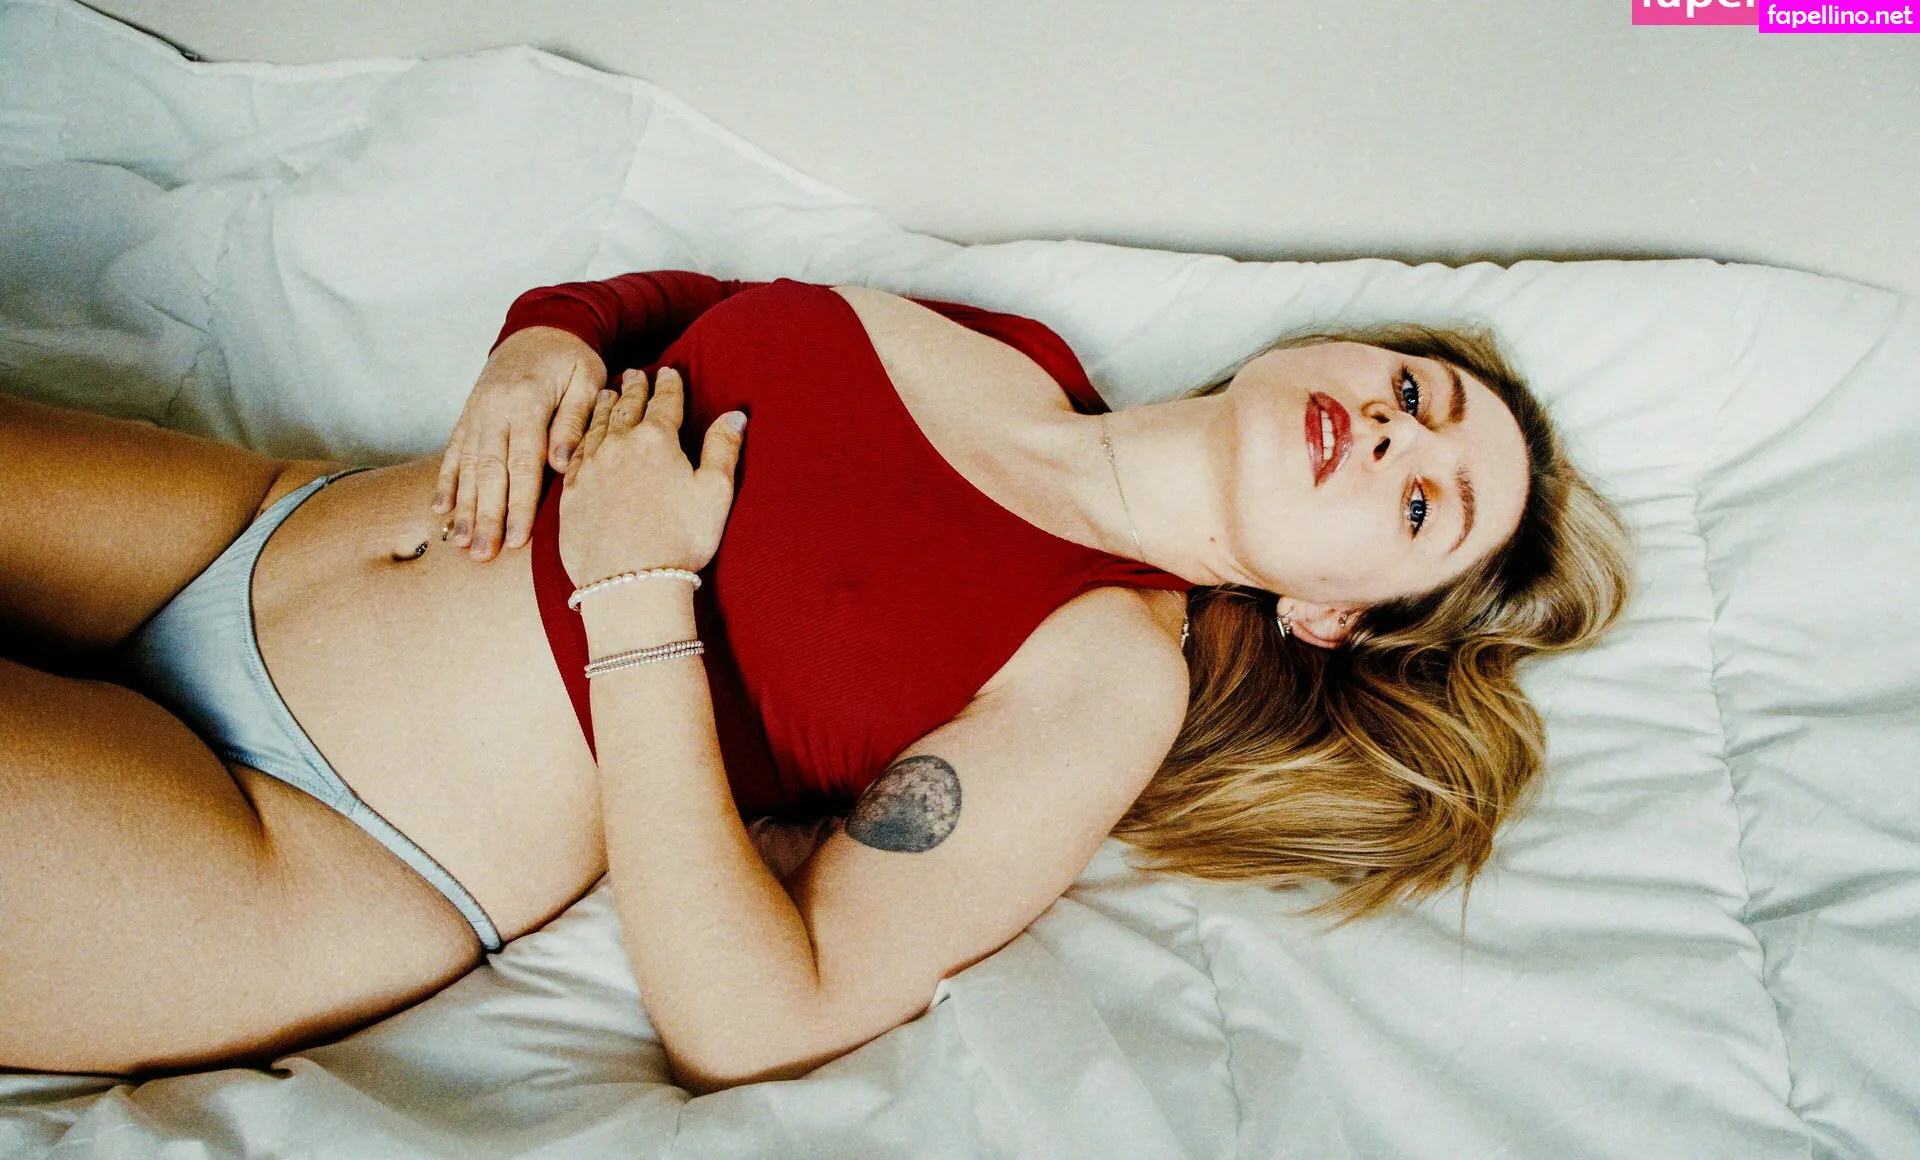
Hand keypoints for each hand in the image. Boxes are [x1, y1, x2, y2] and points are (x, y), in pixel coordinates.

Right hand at [434, 326, 606, 560]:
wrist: (541, 327)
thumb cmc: (572, 359)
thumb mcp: (587, 381)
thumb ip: (573, 422)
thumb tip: (561, 464)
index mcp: (527, 403)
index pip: (523, 464)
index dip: (519, 504)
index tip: (516, 539)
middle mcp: (494, 410)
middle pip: (488, 472)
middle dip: (485, 516)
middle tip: (482, 554)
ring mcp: (476, 413)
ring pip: (466, 466)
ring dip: (462, 507)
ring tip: (458, 543)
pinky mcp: (468, 415)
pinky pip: (453, 452)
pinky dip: (445, 482)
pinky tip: (439, 510)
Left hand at [559, 367, 745, 584]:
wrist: (630, 581)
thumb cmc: (681, 539)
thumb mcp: (715, 492)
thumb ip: (723, 448)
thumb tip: (735, 415)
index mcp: (657, 439)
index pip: (665, 402)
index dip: (669, 384)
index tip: (669, 371)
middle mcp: (619, 445)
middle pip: (627, 407)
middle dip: (634, 388)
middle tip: (635, 374)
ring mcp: (591, 467)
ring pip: (597, 425)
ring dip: (605, 406)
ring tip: (608, 394)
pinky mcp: (572, 492)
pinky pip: (576, 452)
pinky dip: (582, 435)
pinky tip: (584, 436)